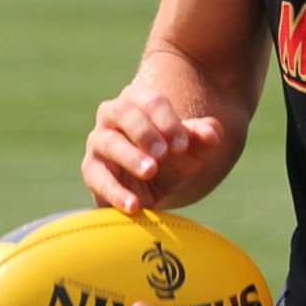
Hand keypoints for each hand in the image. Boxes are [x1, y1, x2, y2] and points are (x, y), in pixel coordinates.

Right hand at [82, 85, 223, 213]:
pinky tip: (134, 205)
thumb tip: (213, 134)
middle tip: (165, 154)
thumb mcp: (192, 147)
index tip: (183, 144)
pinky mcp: (92, 169)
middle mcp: (113, 114)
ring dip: (130, 157)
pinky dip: (115, 192)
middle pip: (125, 114)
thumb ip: (204, 136)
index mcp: (139, 99)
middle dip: (146, 133)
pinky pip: (98, 178)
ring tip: (151, 171)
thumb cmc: (173, 156)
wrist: (155, 185)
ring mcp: (99, 141)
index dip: (168, 122)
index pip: (152, 101)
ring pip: (109, 143)